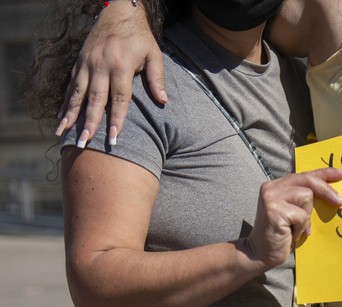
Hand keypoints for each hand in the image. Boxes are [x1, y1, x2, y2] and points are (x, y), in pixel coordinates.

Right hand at [55, 0, 163, 146]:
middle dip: (89, 122)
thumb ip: (157, 78)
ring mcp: (87, 64)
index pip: (120, 99)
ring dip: (71, 114)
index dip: (117, 119)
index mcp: (121, 66)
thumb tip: (163, 101)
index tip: (115, 137)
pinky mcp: (79, 62)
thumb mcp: (154, 54)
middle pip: (95, 100)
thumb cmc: (140, 37)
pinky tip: (60, 116)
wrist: (119, 13)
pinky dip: (65, 101)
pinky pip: (71, 85)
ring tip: (63, 132)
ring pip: (78, 93)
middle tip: (84, 141)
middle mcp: (101, 66)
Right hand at [245, 168, 341, 267]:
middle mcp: (271, 187)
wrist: (261, 253)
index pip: (304, 174)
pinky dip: (301, 227)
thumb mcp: (293, 212)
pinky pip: (301, 215)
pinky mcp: (274, 210)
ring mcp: (271, 198)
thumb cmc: (281, 234)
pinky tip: (291, 234)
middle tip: (341, 201)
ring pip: (307, 197)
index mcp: (277, 185)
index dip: (324, 173)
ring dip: (306, 216)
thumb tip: (333, 194)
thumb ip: (304, 200)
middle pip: (308, 181)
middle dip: (327, 191)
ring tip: (296, 228)